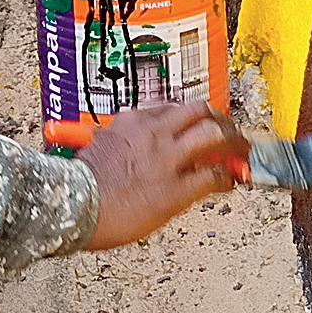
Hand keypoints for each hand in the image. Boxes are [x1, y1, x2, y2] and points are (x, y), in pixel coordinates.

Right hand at [77, 103, 241, 249]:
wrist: (70, 203)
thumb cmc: (78, 184)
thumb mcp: (96, 150)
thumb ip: (118, 145)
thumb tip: (130, 153)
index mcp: (131, 121)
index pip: (171, 109)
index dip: (189, 119)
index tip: (195, 128)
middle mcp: (153, 132)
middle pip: (199, 111)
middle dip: (220, 119)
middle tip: (229, 132)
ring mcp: (167, 158)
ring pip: (214, 134)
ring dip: (234, 142)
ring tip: (241, 151)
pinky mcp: (176, 187)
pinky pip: (213, 176)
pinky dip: (227, 178)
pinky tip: (230, 183)